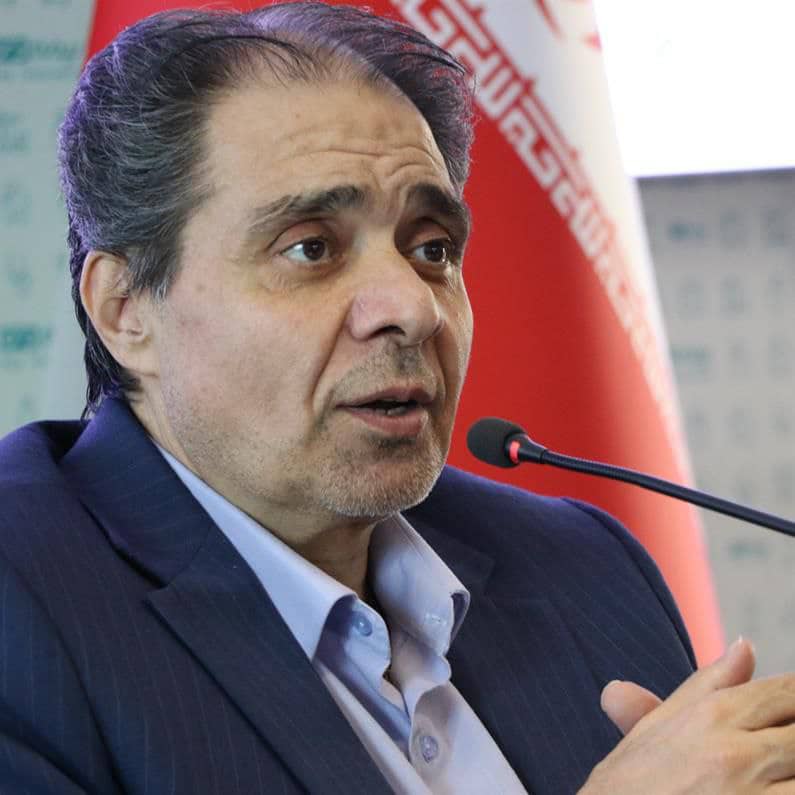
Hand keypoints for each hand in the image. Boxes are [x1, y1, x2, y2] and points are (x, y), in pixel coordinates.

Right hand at [581, 638, 794, 792]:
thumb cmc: (630, 781)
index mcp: (713, 715)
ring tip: (775, 770)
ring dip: (792, 772)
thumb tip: (746, 645)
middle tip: (778, 749)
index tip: (788, 712)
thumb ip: (711, 682)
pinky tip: (773, 786)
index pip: (789, 692)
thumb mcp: (659, 724)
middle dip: (793, 738)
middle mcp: (736, 752)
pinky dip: (788, 789)